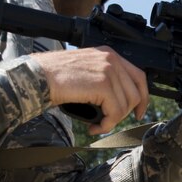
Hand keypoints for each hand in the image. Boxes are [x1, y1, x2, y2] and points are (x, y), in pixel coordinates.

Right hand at [31, 47, 148, 134]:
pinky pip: (115, 112)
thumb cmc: (55, 77)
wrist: (38, 76)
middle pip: (135, 93)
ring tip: (97, 125)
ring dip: (112, 121)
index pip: (138, 76)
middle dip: (126, 113)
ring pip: (126, 105)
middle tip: (110, 122)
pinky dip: (106, 125)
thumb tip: (119, 101)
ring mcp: (109, 70)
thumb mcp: (86, 71)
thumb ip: (104, 79)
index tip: (138, 112)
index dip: (142, 97)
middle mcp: (112, 59)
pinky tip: (94, 127)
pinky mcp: (103, 84)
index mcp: (109, 54)